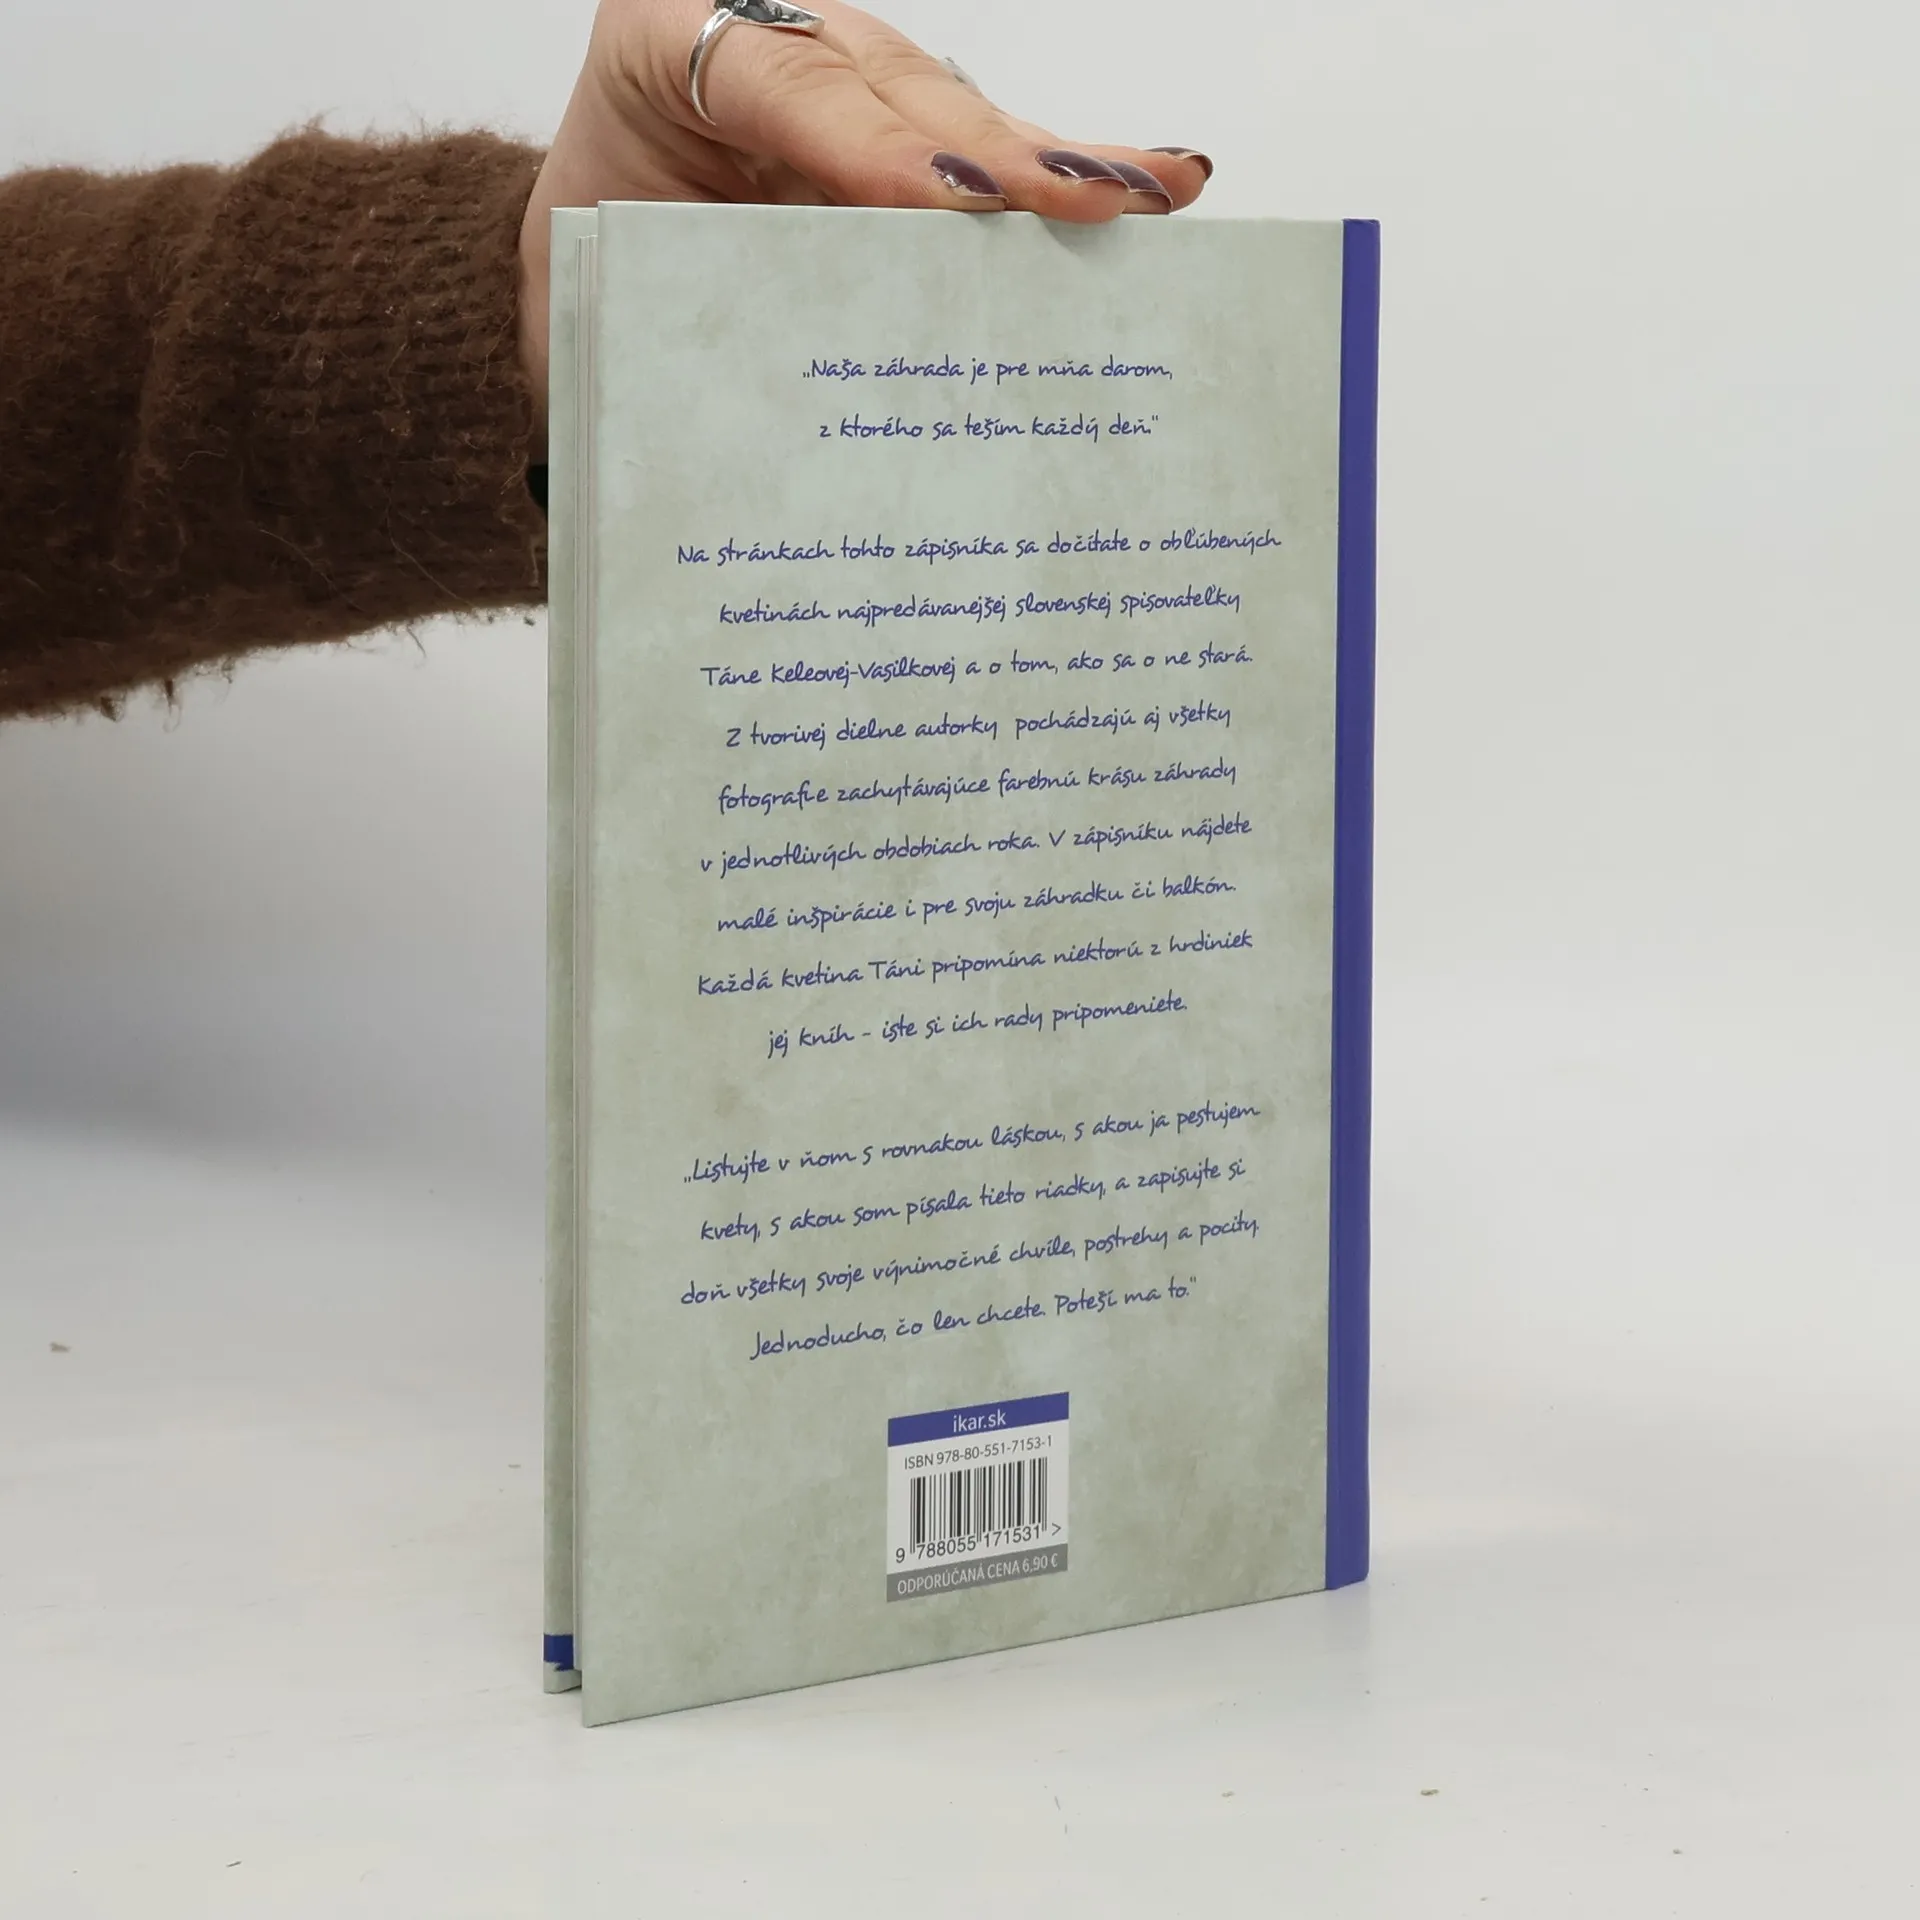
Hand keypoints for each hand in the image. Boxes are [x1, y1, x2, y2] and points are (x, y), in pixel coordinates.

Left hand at [518, 0, 1212, 447]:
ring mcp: (849, 76)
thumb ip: (683, 283)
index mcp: (670, 46)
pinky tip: (1160, 181)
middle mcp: (776, 39)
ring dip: (1062, 164)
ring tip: (1154, 194)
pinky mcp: (899, 127)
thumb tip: (803, 393)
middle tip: (1084, 205)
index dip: (870, 144)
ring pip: (961, 115)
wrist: (577, 234)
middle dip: (996, 155)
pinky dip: (1064, 169)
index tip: (945, 202)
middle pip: (901, 93)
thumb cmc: (594, 248)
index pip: (783, 83)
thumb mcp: (604, 270)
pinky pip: (980, 145)